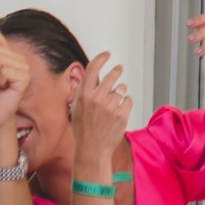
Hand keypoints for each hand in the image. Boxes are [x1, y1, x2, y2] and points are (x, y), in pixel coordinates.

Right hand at [69, 50, 134, 164]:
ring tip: (114, 100)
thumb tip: (88, 75)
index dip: (101, 58)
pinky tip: (118, 111)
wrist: (92, 150)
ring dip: (120, 90)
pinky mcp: (122, 114)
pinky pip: (128, 100)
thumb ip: (83, 91)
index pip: (93, 69)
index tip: (107, 54)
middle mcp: (97, 98)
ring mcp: (110, 106)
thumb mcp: (76, 108)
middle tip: (119, 69)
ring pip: (121, 88)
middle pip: (112, 75)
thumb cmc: (83, 130)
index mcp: (83, 96)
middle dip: (117, 71)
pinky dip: (125, 103)